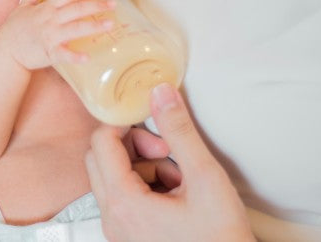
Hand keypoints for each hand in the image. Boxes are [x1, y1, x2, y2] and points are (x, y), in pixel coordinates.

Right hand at [0, 0, 113, 69]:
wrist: (5, 50)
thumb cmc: (13, 30)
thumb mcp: (21, 7)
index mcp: (45, 8)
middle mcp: (50, 19)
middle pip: (76, 9)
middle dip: (95, 5)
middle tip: (112, 4)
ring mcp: (50, 36)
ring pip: (75, 28)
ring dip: (93, 26)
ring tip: (109, 24)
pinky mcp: (49, 52)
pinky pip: (64, 54)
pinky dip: (75, 56)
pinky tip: (88, 57)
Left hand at [85, 83, 254, 241]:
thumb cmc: (220, 239)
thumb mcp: (205, 178)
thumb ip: (180, 131)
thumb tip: (161, 93)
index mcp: (123, 204)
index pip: (101, 142)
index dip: (125, 124)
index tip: (153, 122)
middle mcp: (112, 219)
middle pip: (100, 159)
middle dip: (133, 145)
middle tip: (167, 150)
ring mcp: (119, 231)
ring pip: (113, 178)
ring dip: (144, 167)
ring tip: (181, 180)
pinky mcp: (129, 236)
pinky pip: (124, 198)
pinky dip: (147, 187)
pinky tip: (178, 196)